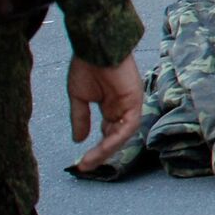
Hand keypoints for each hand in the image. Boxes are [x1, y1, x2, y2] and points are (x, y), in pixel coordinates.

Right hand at [68, 54, 142, 171]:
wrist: (94, 48)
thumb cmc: (87, 67)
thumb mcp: (79, 97)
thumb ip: (81, 118)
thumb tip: (78, 139)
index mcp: (111, 106)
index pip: (107, 133)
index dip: (97, 148)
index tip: (82, 162)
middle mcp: (122, 108)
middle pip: (115, 137)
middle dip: (101, 153)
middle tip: (85, 167)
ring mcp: (130, 105)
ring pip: (122, 135)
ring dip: (107, 150)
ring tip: (90, 162)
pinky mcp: (135, 101)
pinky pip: (128, 126)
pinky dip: (116, 138)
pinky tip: (102, 147)